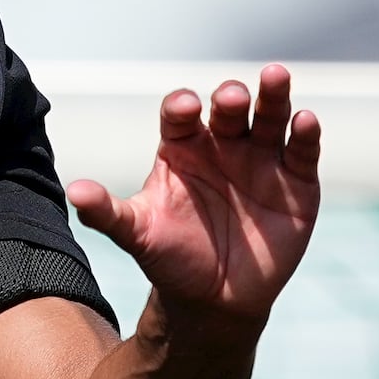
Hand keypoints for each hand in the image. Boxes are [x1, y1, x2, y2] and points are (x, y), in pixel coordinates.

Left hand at [68, 65, 320, 329]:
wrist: (214, 300)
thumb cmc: (172, 258)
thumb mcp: (139, 236)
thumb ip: (108, 213)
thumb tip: (74, 192)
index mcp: (184, 148)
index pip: (181, 115)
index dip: (182, 107)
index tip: (184, 108)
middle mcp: (223, 144)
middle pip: (229, 109)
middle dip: (231, 98)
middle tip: (231, 97)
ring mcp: (262, 159)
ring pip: (269, 117)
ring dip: (273, 96)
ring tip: (275, 77)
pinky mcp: (296, 180)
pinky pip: (301, 151)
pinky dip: (305, 134)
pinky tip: (304, 121)